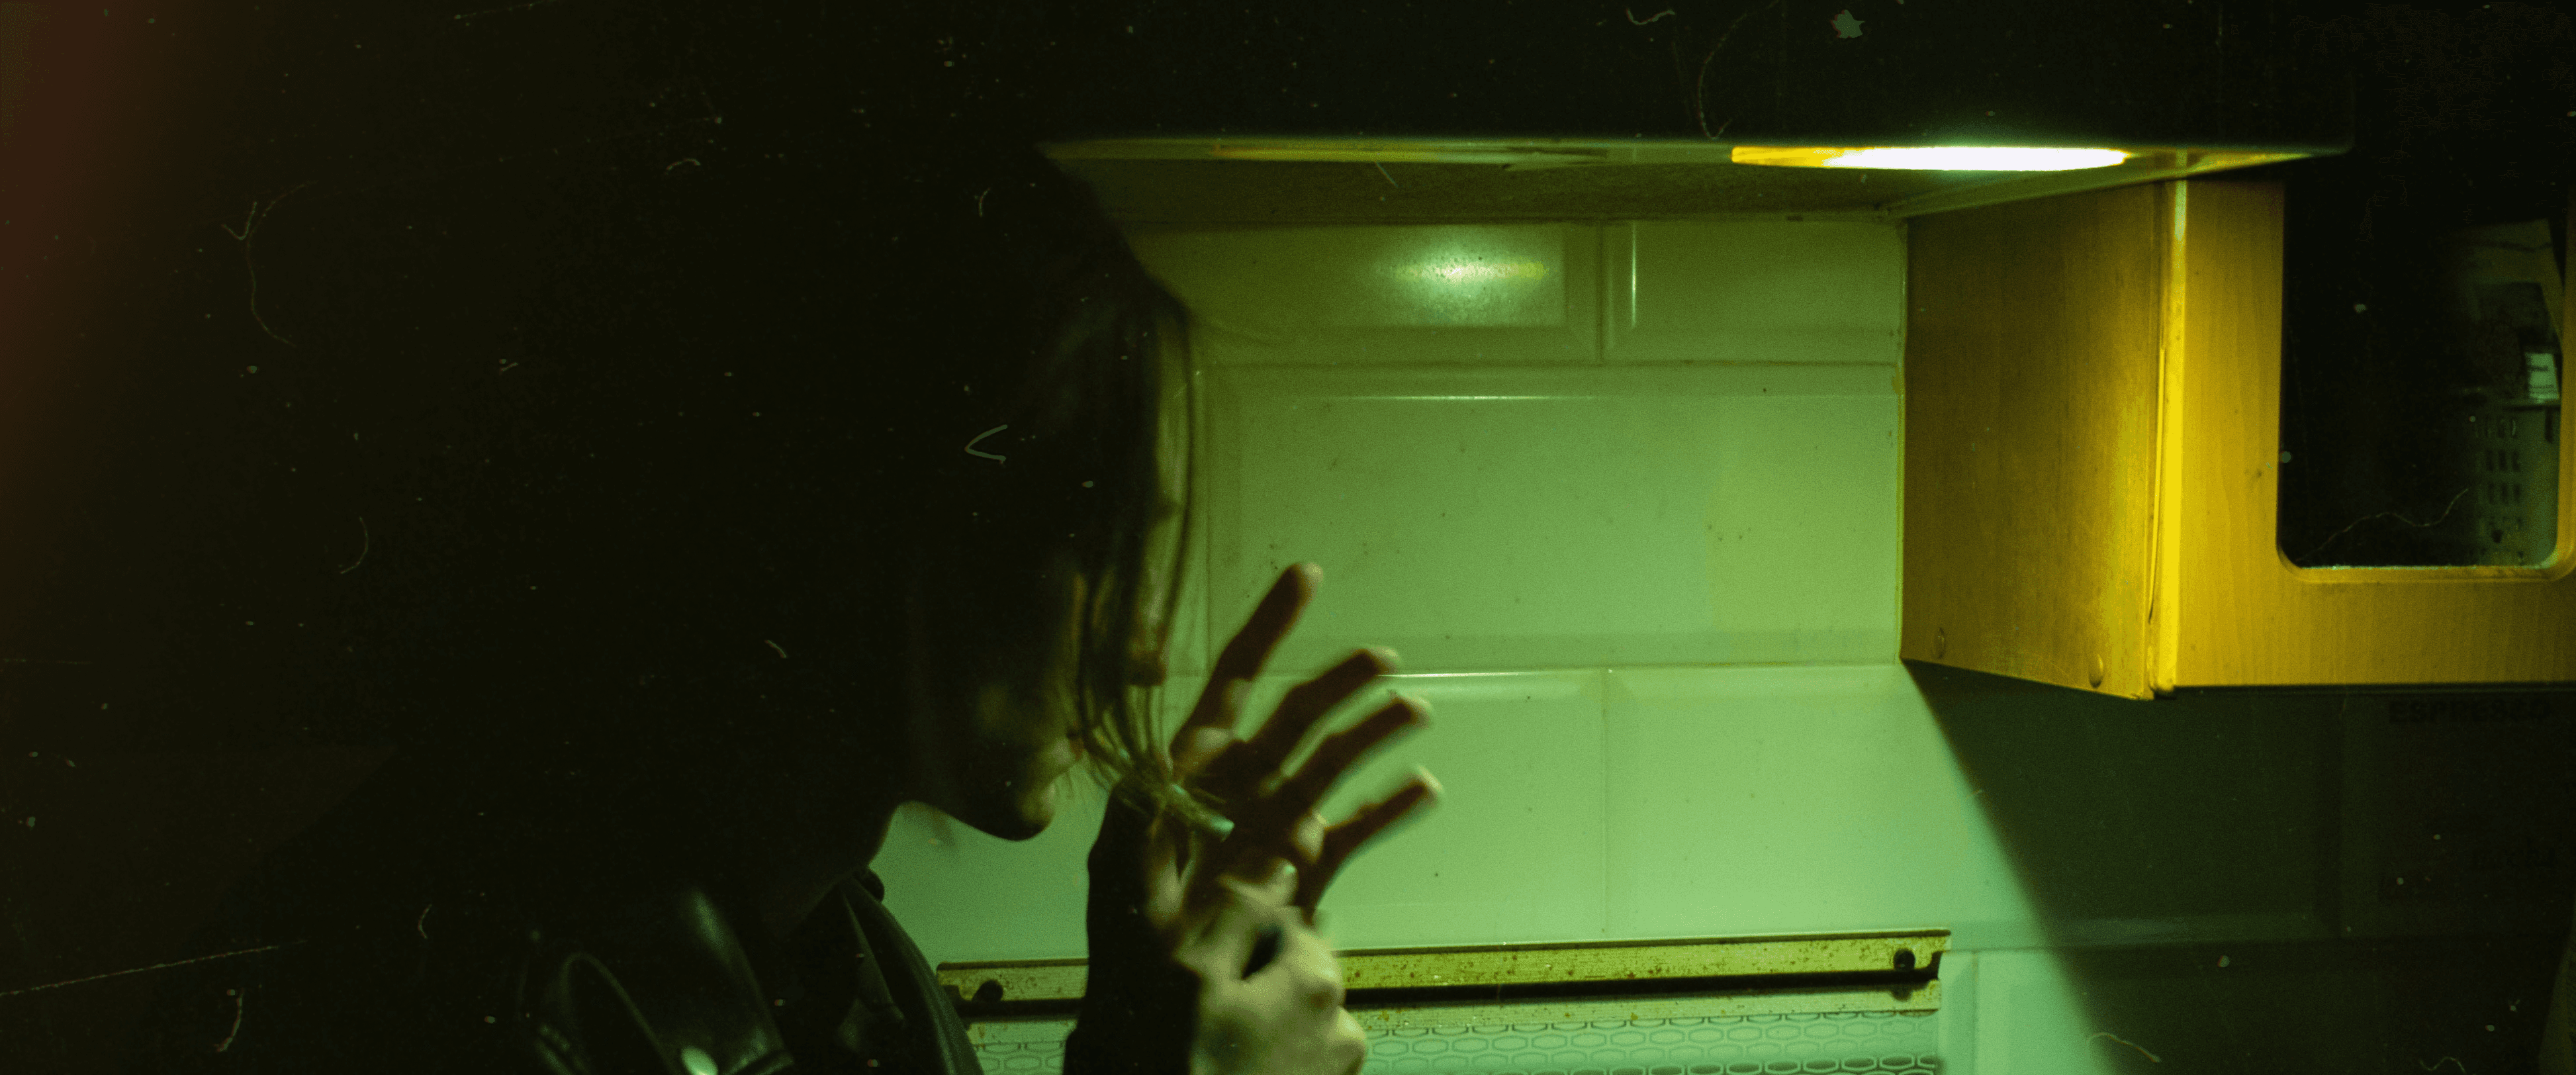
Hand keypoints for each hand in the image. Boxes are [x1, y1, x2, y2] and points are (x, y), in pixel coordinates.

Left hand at [1071, 563, 1437, 1074]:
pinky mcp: (1306, 871)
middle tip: (1381, 657)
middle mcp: (1239, 787)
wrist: (1164, 1005)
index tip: (1306, 574)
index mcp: (1191, 770)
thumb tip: (1171, 762)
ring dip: (1372, 735)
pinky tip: (1423, 791)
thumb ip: (1148, 816)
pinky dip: (1388, 810)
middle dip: (1338, 681)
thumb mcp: (1125, 872)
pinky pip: (1354, 830)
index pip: (1231, 681)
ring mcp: (1277, 825)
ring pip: (1333, 764)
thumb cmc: (1132, 939)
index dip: (1267, 626)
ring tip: (1414, 712)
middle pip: (1296, 716)